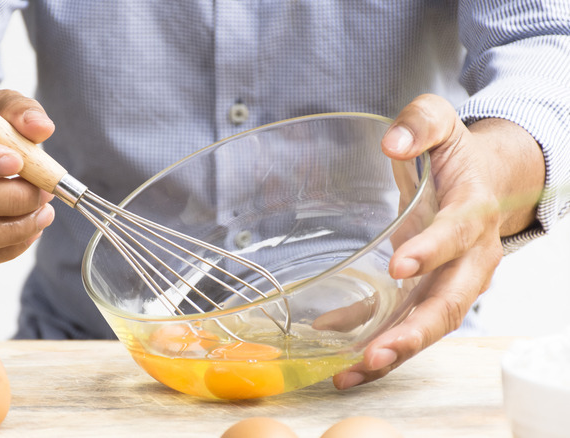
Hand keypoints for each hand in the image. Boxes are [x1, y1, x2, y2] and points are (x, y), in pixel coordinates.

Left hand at [333, 94, 544, 388]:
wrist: (483, 181)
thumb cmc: (455, 155)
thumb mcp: (440, 123)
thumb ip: (420, 123)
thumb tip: (393, 141)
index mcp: (473, 211)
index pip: (457, 234)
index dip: (432, 250)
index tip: (399, 266)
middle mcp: (470, 258)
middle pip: (450, 302)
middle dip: (415, 331)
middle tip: (377, 351)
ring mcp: (451, 282)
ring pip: (429, 325)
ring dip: (393, 352)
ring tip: (351, 373)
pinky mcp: (428, 294)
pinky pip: (403, 324)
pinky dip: (374, 343)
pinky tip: (340, 362)